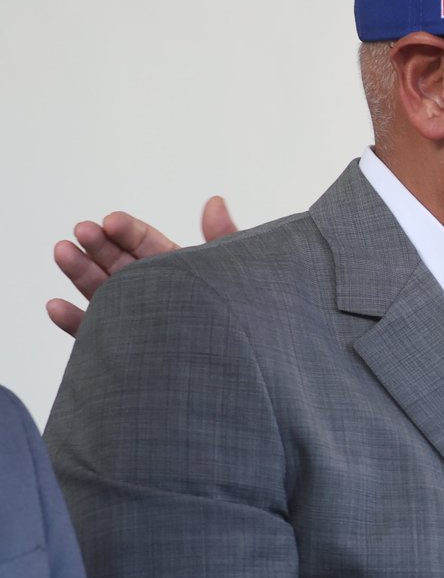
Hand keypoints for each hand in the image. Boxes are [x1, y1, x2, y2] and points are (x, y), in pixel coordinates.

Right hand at [46, 196, 238, 336]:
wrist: (246, 377)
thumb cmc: (253, 323)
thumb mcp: (238, 276)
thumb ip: (224, 239)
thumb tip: (215, 200)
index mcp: (182, 272)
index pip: (148, 243)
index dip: (128, 230)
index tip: (111, 220)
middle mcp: (156, 295)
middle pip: (119, 263)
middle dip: (99, 245)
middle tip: (82, 230)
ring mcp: (138, 322)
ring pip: (103, 294)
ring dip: (80, 272)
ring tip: (63, 251)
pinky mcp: (126, 353)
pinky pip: (95, 336)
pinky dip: (75, 323)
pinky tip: (56, 306)